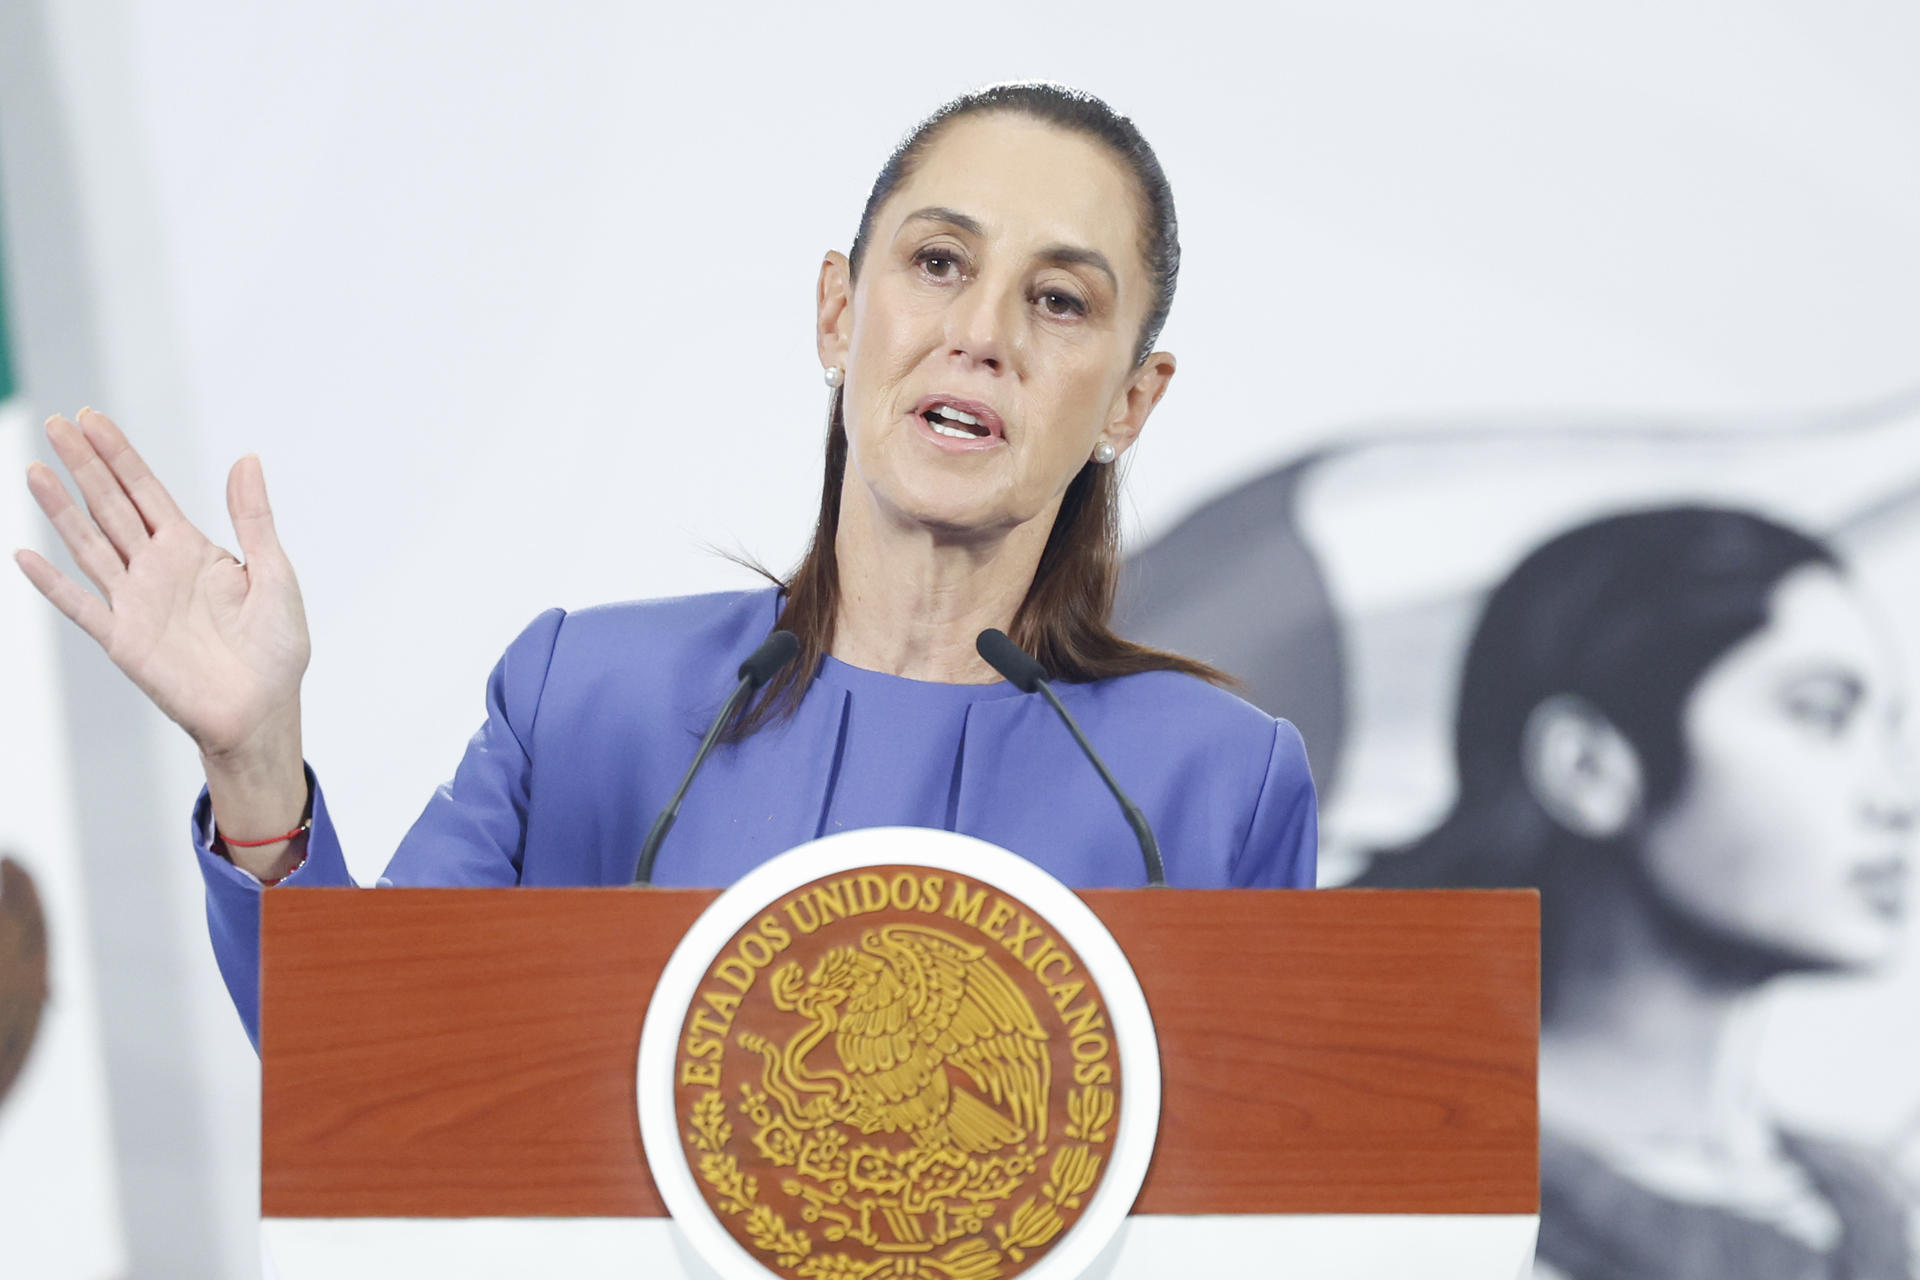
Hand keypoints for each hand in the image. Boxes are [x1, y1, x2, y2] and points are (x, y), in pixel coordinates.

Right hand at [15, 410, 309, 766]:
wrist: (263, 710)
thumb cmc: (276, 649)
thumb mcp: (274, 575)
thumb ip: (253, 519)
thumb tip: (247, 458)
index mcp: (193, 550)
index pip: (146, 491)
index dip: (119, 455)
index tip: (90, 418)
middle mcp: (157, 569)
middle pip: (111, 506)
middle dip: (84, 465)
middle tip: (55, 423)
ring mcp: (135, 603)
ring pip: (89, 544)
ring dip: (61, 509)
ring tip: (35, 470)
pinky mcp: (124, 640)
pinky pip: (81, 606)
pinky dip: (52, 584)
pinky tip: (24, 555)